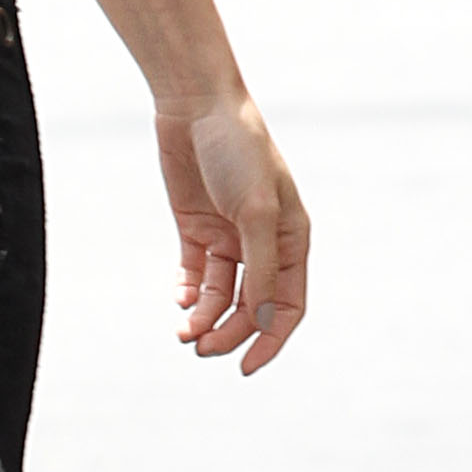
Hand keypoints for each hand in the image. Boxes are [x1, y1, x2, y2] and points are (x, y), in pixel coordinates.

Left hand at [157, 97, 308, 374]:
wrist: (196, 105)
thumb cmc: (238, 150)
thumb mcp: (255, 210)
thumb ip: (259, 267)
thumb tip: (258, 319)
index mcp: (292, 240)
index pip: (287, 306)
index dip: (269, 339)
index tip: (244, 367)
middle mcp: (263, 243)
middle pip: (249, 307)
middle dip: (228, 332)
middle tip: (201, 349)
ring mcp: (229, 236)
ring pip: (219, 295)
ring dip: (204, 318)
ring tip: (184, 334)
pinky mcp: (196, 228)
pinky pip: (194, 274)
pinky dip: (187, 293)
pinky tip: (179, 300)